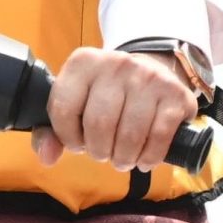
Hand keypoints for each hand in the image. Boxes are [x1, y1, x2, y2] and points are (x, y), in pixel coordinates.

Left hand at [32, 47, 199, 171]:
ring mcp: (148, 76)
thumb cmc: (107, 95)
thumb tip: (47, 157)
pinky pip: (159, 137)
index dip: (68, 137)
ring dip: (124, 158)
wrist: (151, 71)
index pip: (63, 108)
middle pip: (99, 125)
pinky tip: (143, 159)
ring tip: (123, 158)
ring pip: (129, 135)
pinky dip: (149, 158)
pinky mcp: (175, 93)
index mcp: (83, 62)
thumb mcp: (75, 103)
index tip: (78, 142)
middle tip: (104, 154)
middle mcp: (116, 63)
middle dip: (99, 151)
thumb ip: (52, 132)